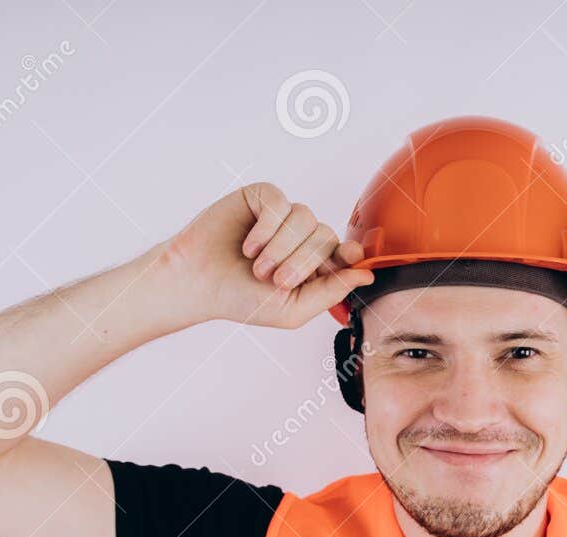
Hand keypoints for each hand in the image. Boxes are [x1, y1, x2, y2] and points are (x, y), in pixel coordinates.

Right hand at [158, 182, 373, 329]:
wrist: (198, 283)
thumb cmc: (242, 300)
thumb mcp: (293, 308)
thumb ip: (332, 292)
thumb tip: (368, 274)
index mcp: (315, 265)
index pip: (347, 252)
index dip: (349, 254)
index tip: (347, 258)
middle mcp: (303, 238)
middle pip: (326, 236)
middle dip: (302, 262)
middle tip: (274, 280)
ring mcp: (283, 216)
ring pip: (305, 218)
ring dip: (282, 247)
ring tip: (257, 266)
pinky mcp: (262, 198)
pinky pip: (280, 203)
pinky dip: (267, 227)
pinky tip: (248, 245)